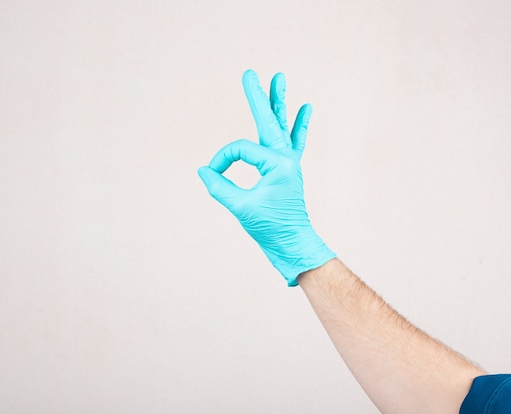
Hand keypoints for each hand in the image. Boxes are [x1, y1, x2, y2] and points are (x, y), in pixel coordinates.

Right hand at [198, 70, 335, 285]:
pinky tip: (306, 108)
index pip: (240, 150)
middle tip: (250, 72)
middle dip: (258, 96)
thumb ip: (220, 186)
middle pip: (268, 121)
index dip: (222, 160)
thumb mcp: (241, 208)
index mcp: (277, 164)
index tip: (212, 173)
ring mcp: (289, 163)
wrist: (292, 244)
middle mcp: (286, 158)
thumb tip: (205, 170)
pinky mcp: (289, 170)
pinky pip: (295, 143)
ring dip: (279, 102)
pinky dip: (299, 125)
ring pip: (281, 126)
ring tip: (280, 78)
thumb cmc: (270, 228)